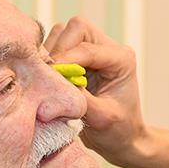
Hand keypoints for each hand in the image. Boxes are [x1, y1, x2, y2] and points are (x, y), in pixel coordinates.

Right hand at [44, 16, 148, 166]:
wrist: (122, 138)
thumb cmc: (118, 131)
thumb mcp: (101, 119)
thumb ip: (80, 100)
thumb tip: (55, 84)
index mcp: (122, 58)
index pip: (87, 49)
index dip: (64, 60)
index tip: (46, 77)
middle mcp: (108, 47)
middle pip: (75, 28)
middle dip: (58, 51)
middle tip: (47, 77)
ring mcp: (92, 48)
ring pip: (62, 34)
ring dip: (51, 54)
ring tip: (49, 82)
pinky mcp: (77, 55)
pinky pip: (55, 45)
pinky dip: (47, 59)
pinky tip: (48, 80)